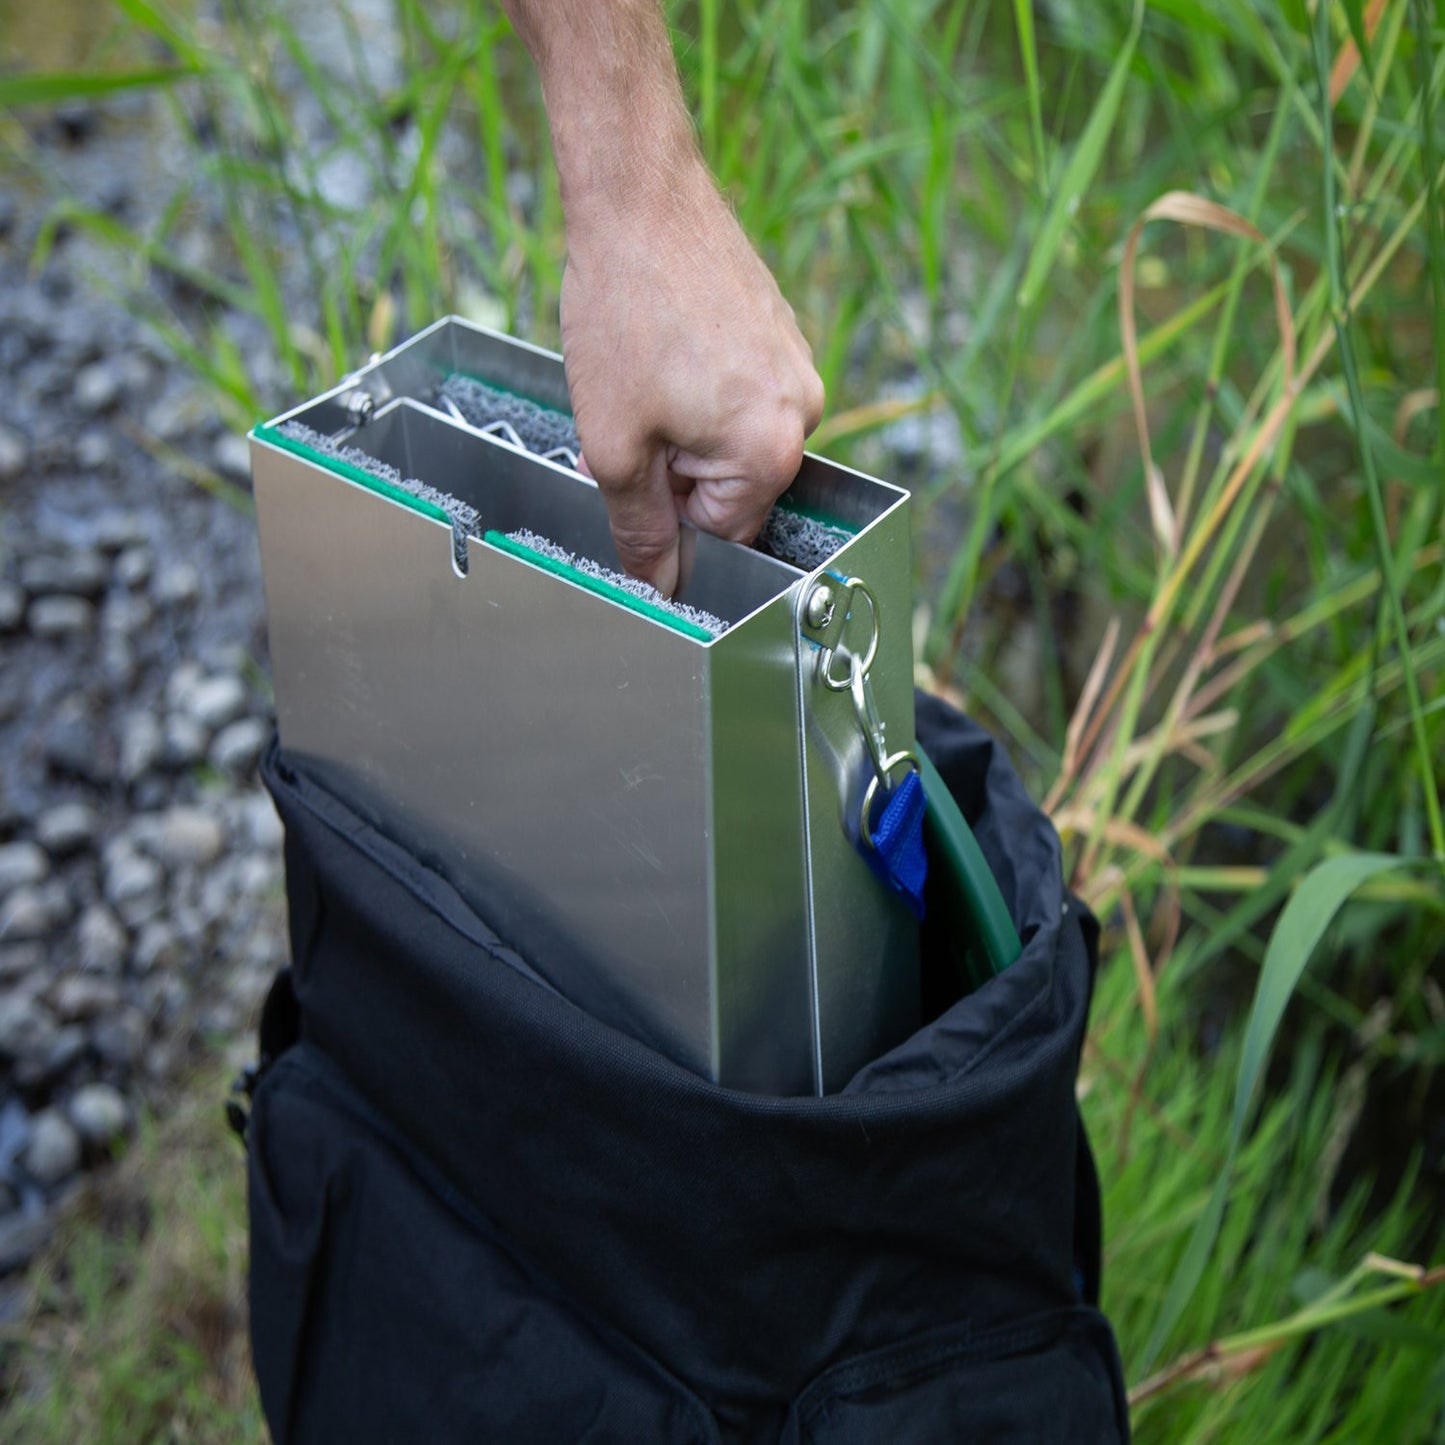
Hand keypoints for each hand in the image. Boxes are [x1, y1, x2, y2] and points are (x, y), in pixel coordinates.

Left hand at [561, 162, 824, 595]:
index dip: (667, 516)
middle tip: (629, 422)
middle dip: (674, 472)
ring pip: (732, 441)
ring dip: (682, 430)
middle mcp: (804, 413)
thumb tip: (659, 586)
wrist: (639, 199)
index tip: (634, 477)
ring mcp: (797, 369)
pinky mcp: (782, 335)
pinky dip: (699, 391)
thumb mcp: (615, 447)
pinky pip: (739, 396)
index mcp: (771, 452)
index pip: (724, 534)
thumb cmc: (626, 313)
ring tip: (645, 377)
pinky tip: (664, 351)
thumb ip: (640, 529)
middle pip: (733, 489)